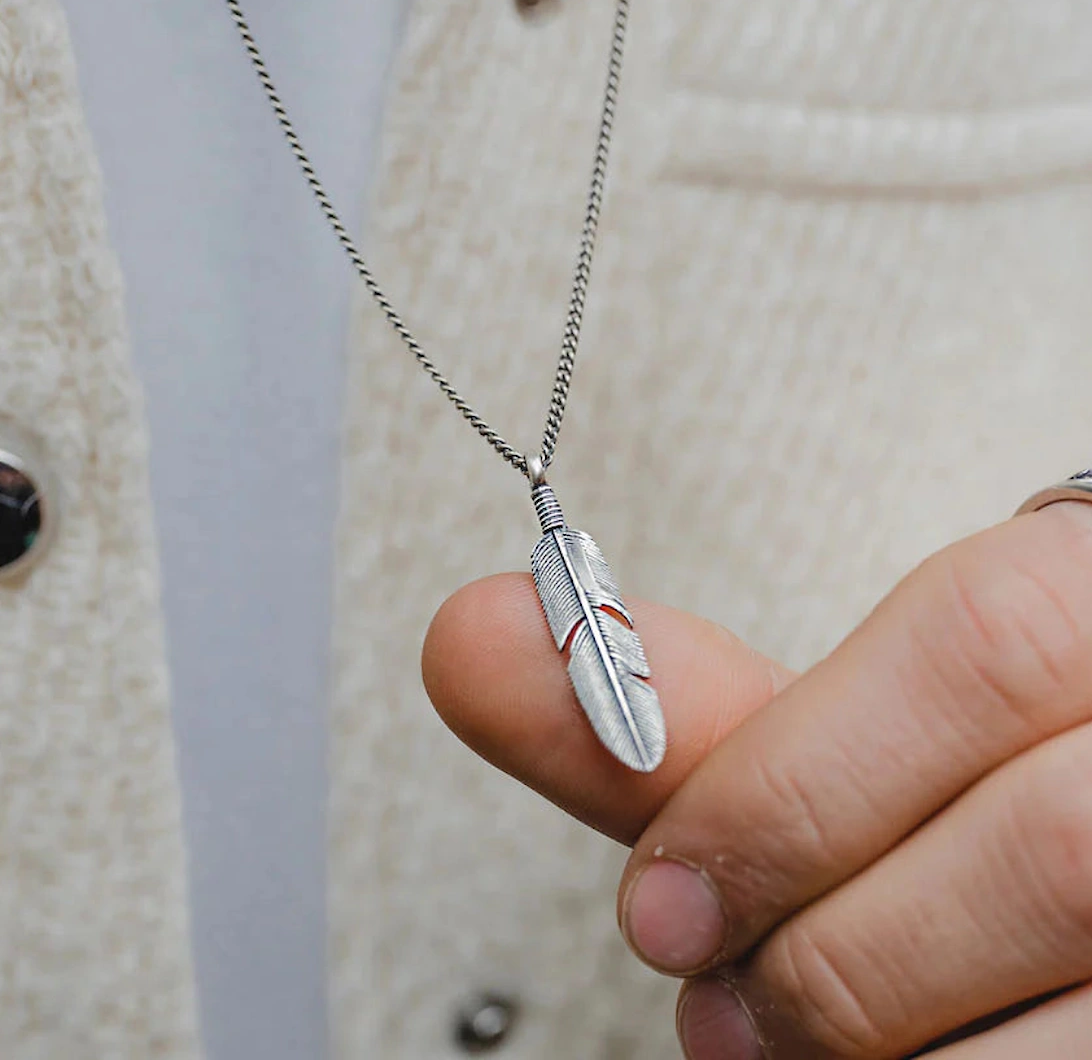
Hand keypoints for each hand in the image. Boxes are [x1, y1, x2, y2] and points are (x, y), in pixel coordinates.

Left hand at [424, 501, 1091, 1056]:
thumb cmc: (964, 749)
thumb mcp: (848, 713)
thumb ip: (690, 704)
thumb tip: (474, 638)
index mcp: (1091, 600)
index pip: (974, 649)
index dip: (790, 784)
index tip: (654, 892)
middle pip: (1041, 851)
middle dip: (827, 944)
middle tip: (703, 983)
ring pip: (1077, 1009)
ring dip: (881, 1040)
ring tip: (776, 1037)